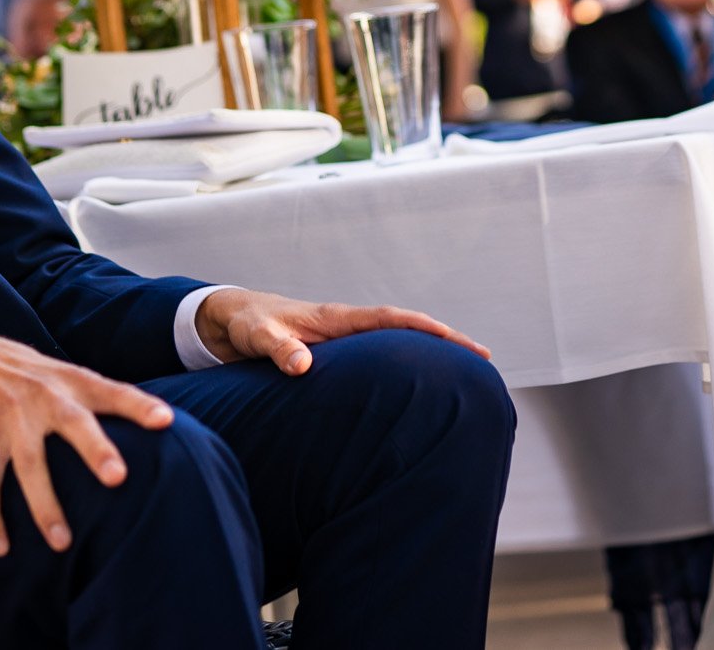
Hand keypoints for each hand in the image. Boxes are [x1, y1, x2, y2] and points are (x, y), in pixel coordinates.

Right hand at [0, 333, 174, 558]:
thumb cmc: (36, 378)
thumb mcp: (70, 376)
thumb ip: (107, 398)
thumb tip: (162, 424)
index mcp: (74, 383)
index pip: (114, 393)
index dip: (140, 406)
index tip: (165, 421)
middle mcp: (45, 397)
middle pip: (73, 423)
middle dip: (95, 450)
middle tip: (118, 478)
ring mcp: (12, 418)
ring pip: (30, 464)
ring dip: (45, 506)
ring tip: (62, 543)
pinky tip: (1, 547)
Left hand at [195, 287, 490, 375]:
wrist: (230, 321)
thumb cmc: (246, 325)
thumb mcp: (257, 337)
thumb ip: (277, 350)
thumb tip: (303, 367)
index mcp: (336, 319)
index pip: (392, 319)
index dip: (427, 330)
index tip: (461, 344)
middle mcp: (347, 327)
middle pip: (407, 332)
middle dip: (445, 344)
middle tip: (484, 363)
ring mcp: (344, 342)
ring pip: (396, 347)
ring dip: (428, 359)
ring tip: (464, 382)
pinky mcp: (336, 358)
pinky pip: (379, 361)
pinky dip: (402, 371)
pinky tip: (415, 394)